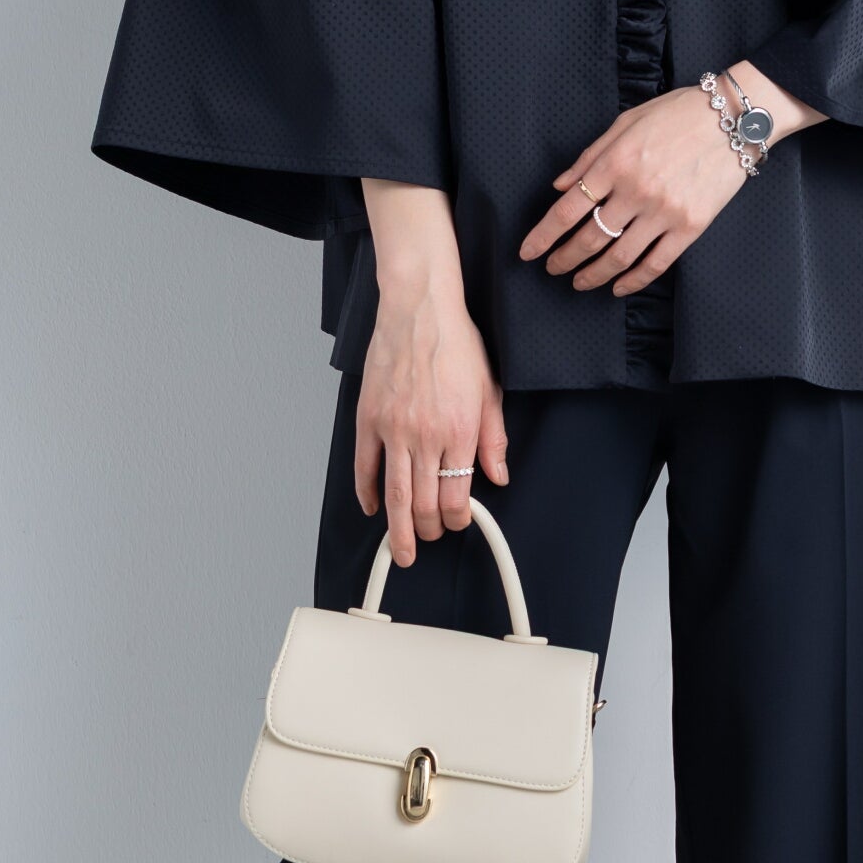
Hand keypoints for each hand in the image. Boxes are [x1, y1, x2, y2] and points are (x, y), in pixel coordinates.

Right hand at [356, 182, 507, 565]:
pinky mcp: (368, 419)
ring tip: (400, 551)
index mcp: (460, 431)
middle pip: (424, 503)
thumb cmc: (456, 344)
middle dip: (428, 531)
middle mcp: (425, 436)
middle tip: (429, 540)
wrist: (420, 310)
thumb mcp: (490, 390)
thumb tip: (498, 475)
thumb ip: (494, 438)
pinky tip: (372, 508)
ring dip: (398, 529)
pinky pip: (364, 466)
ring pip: (394, 494)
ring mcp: (393, 429)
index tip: (458, 523)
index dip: (457, 519)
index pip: (456, 494)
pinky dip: (367, 492)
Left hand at [518, 64, 823, 295]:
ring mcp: (665, 211)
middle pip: (589, 238)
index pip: (568, 210)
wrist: (733, 119)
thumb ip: (590, 157)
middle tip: (552, 269)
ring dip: (593, 275)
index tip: (528, 252)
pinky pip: (656, 263)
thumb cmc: (677, 114)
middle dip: (563, 258)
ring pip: (619, 257)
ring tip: (579, 282)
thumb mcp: (626, 123)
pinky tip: (618, 287)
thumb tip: (560, 187)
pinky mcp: (691, 226)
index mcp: (615, 163)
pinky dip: (633, 281)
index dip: (543, 236)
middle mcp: (636, 191)